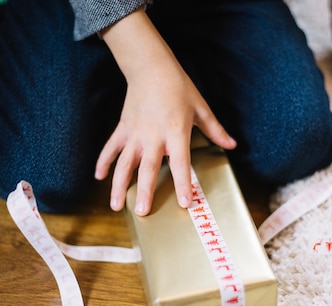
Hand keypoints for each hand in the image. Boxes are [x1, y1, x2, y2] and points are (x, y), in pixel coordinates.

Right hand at [95, 9, 235, 215]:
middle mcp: (153, 136)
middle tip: (142, 212)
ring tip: (115, 205)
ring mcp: (135, 134)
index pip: (180, 163)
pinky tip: (99, 177)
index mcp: (175, 132)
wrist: (150, 66)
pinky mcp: (122, 128)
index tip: (185, 202)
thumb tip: (232, 144)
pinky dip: (103, 162)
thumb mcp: (200, 107)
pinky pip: (110, 148)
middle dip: (144, 191)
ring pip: (124, 163)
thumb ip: (215, 130)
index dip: (183, 184)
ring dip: (118, 185)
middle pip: (147, 168)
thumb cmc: (178, 87)